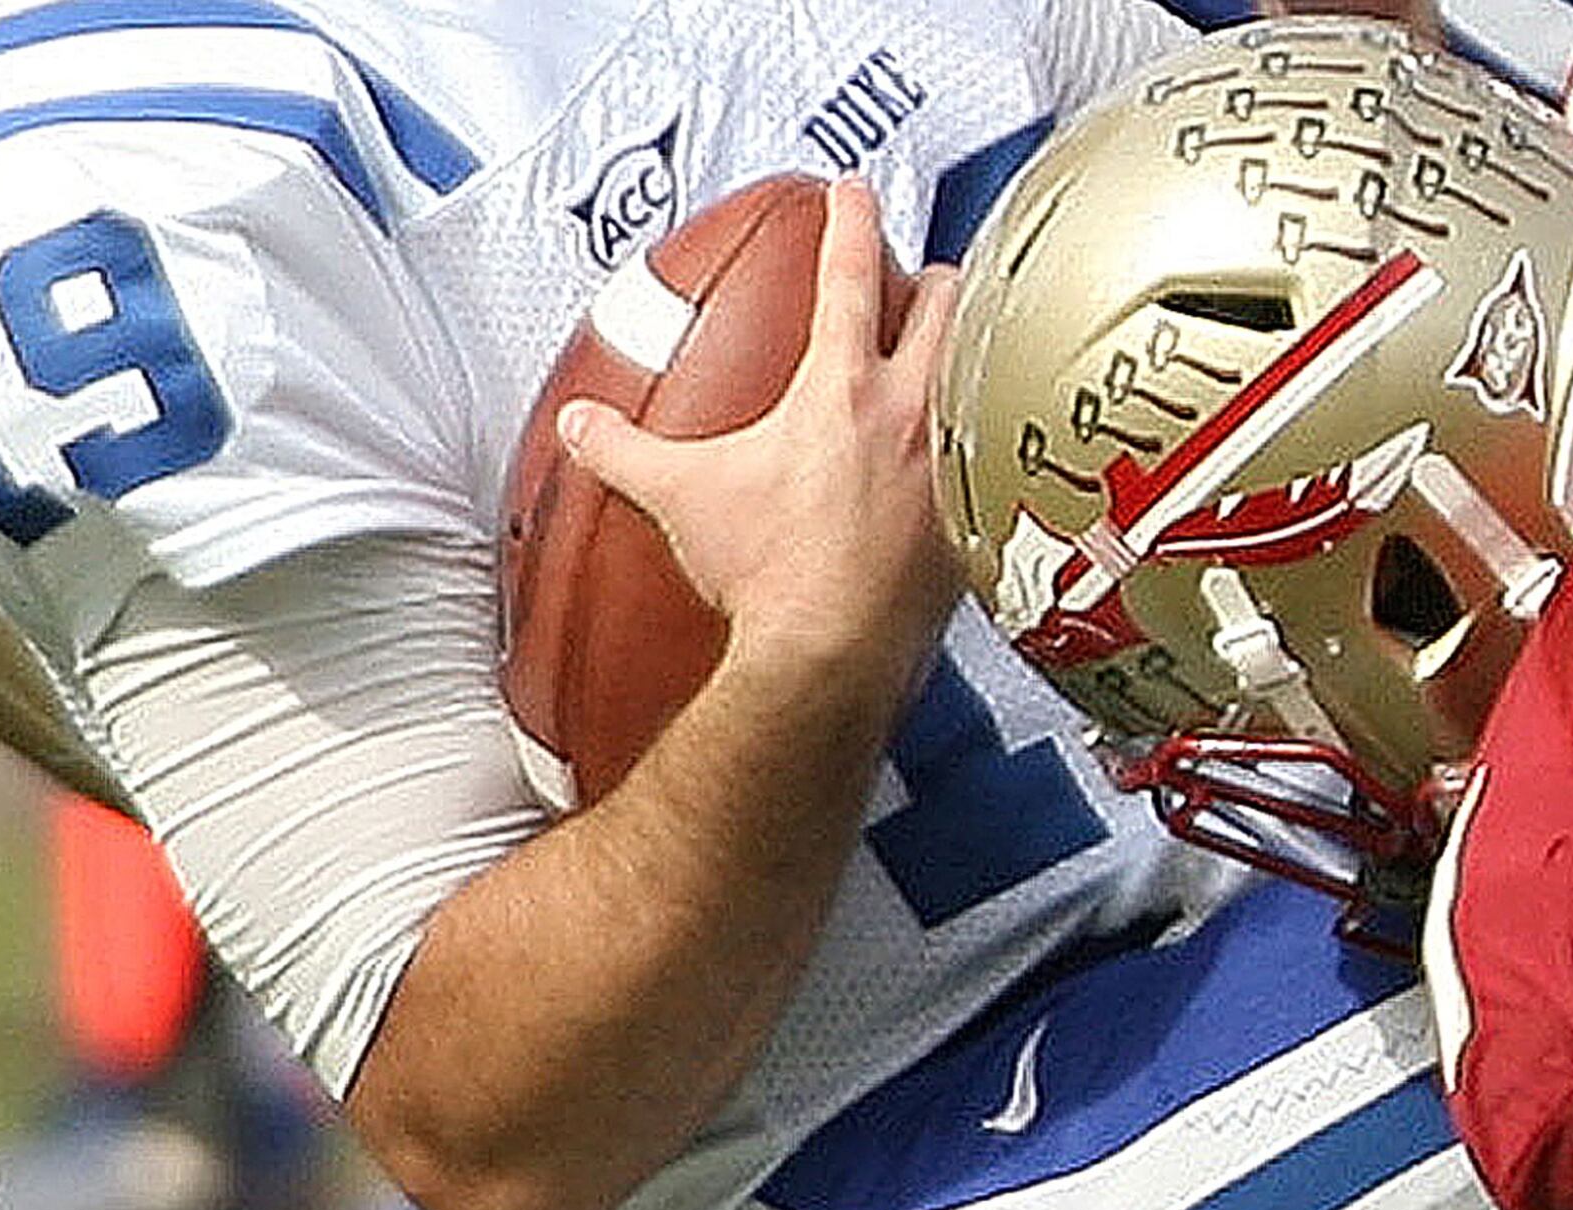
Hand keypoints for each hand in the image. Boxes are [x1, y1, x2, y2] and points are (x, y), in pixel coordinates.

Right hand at [554, 178, 963, 718]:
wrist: (833, 653)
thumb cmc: (775, 578)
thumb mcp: (684, 498)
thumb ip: (624, 451)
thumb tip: (582, 427)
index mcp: (841, 390)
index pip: (848, 272)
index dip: (849, 219)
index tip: (852, 193)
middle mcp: (912, 413)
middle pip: (943, 302)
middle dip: (931, 278)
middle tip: (915, 277)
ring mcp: (954, 461)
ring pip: (981, 368)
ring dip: (969, 351)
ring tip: (955, 354)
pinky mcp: (977, 515)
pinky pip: (991, 453)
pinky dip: (981, 439)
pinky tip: (971, 454)